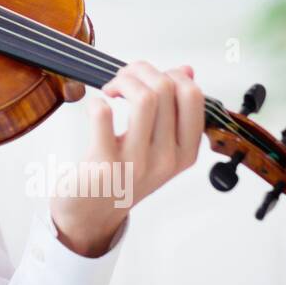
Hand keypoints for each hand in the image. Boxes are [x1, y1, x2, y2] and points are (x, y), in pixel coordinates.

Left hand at [49, 61, 205, 256]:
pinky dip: (96, 101)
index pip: (193, 97)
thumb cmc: (124, 175)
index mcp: (185, 152)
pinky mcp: (104, 164)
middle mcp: (166, 158)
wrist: (92, 215)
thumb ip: (174, 111)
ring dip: (123, 80)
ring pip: (144, 98)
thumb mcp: (159, 147)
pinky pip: (103, 115)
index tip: (150, 78)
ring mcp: (136, 163)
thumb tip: (187, 70)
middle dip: (140, 70)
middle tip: (122, 78)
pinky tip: (95, 107)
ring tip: (110, 88)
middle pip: (166, 89)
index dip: (171, 74)